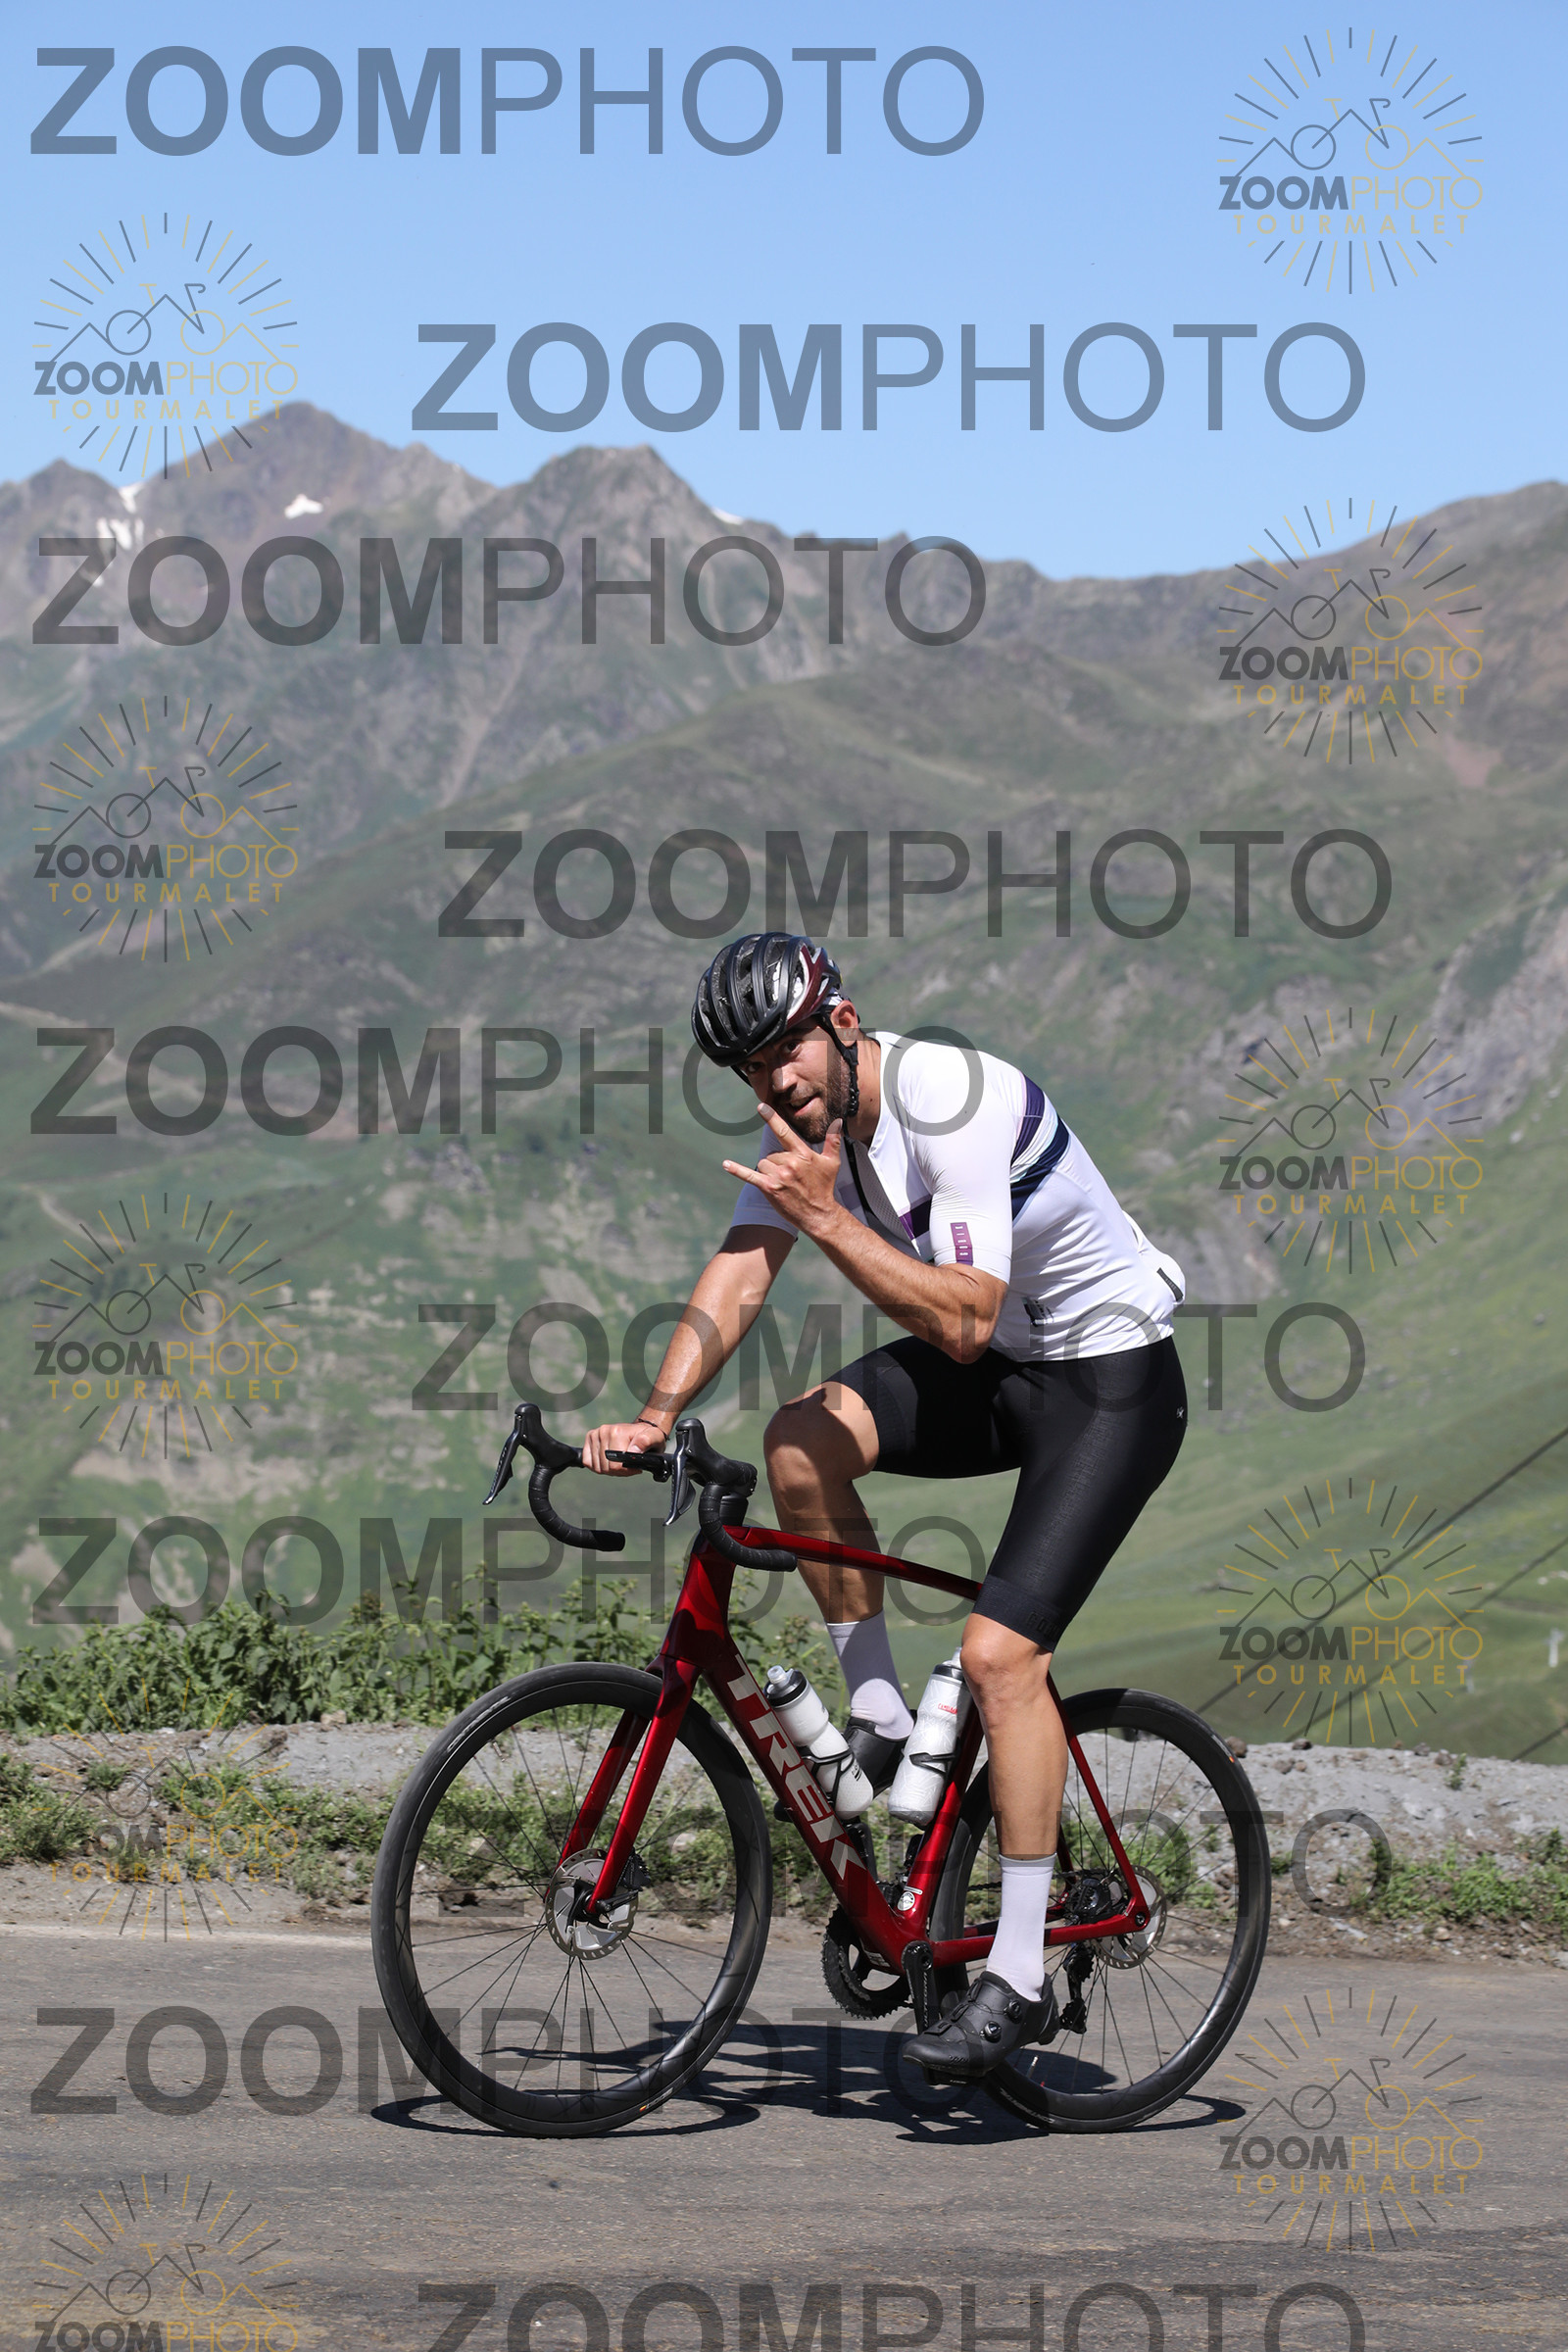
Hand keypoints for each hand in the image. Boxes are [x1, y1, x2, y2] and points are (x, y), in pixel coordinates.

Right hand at [581, 1418, 667, 1474]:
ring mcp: (595, 1434)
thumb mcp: (655, 1437)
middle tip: (629, 1465)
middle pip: (606, 1468)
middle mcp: (603, 1431)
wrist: (640, 1429)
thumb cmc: (648, 1436)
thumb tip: (633, 1450)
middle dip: (619, 1471)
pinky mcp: (590, 1439)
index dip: (626, 1471)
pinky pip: (588, 1462)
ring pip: (598, 1467)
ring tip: (621, 1462)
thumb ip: (647, 1441)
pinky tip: (609, 1461)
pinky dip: (598, 1466)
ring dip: (609, 1469)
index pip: (615, 1465)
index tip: (635, 1468)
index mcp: (617, 1432)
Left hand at [722, 1109, 845, 1237]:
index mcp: (802, 1154)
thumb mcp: (832, 1162)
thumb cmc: (825, 1187)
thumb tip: (838, 1121)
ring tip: (784, 1183)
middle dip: (778, 1163)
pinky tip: (725, 1164)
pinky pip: (750, 1175)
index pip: (784, 1132)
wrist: (819, 1213)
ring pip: (763, 1163)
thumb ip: (833, 1140)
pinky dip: (737, 1170)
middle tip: (792, 1177)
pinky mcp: (769, 1188)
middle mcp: (789, 1163)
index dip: (772, 1118)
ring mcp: (778, 1176)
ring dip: (770, 1171)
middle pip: (772, 1153)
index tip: (761, 1107)